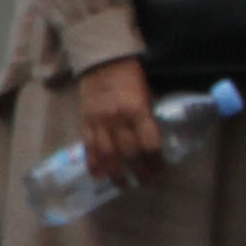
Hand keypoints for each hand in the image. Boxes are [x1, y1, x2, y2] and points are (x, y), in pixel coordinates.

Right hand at [75, 55, 167, 189]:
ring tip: (123, 185)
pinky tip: (98, 176)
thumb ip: (147, 116)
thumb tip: (152, 139)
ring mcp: (100, 123)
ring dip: (116, 174)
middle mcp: (118, 120)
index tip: (159, 170)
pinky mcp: (86, 123)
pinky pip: (89, 147)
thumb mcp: (146, 93)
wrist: (102, 61)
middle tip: (145, 182)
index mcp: (138, 111)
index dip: (155, 161)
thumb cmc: (130, 76)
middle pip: (130, 153)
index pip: (149, 143)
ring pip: (108, 155)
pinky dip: (93, 163)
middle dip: (139, 171)